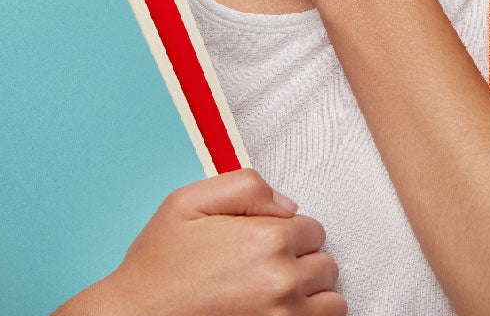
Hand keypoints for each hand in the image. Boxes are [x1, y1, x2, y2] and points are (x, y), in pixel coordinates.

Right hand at [55, 168, 344, 315]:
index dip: (290, 231)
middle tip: (268, 268)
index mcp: (267, 239)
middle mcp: (283, 282)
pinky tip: (277, 313)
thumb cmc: (157, 265)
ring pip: (332, 303)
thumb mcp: (188, 201)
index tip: (267, 241)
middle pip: (326, 265)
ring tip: (277, 295)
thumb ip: (245, 186)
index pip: (314, 229)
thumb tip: (286, 204)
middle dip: (303, 262)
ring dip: (312, 297)